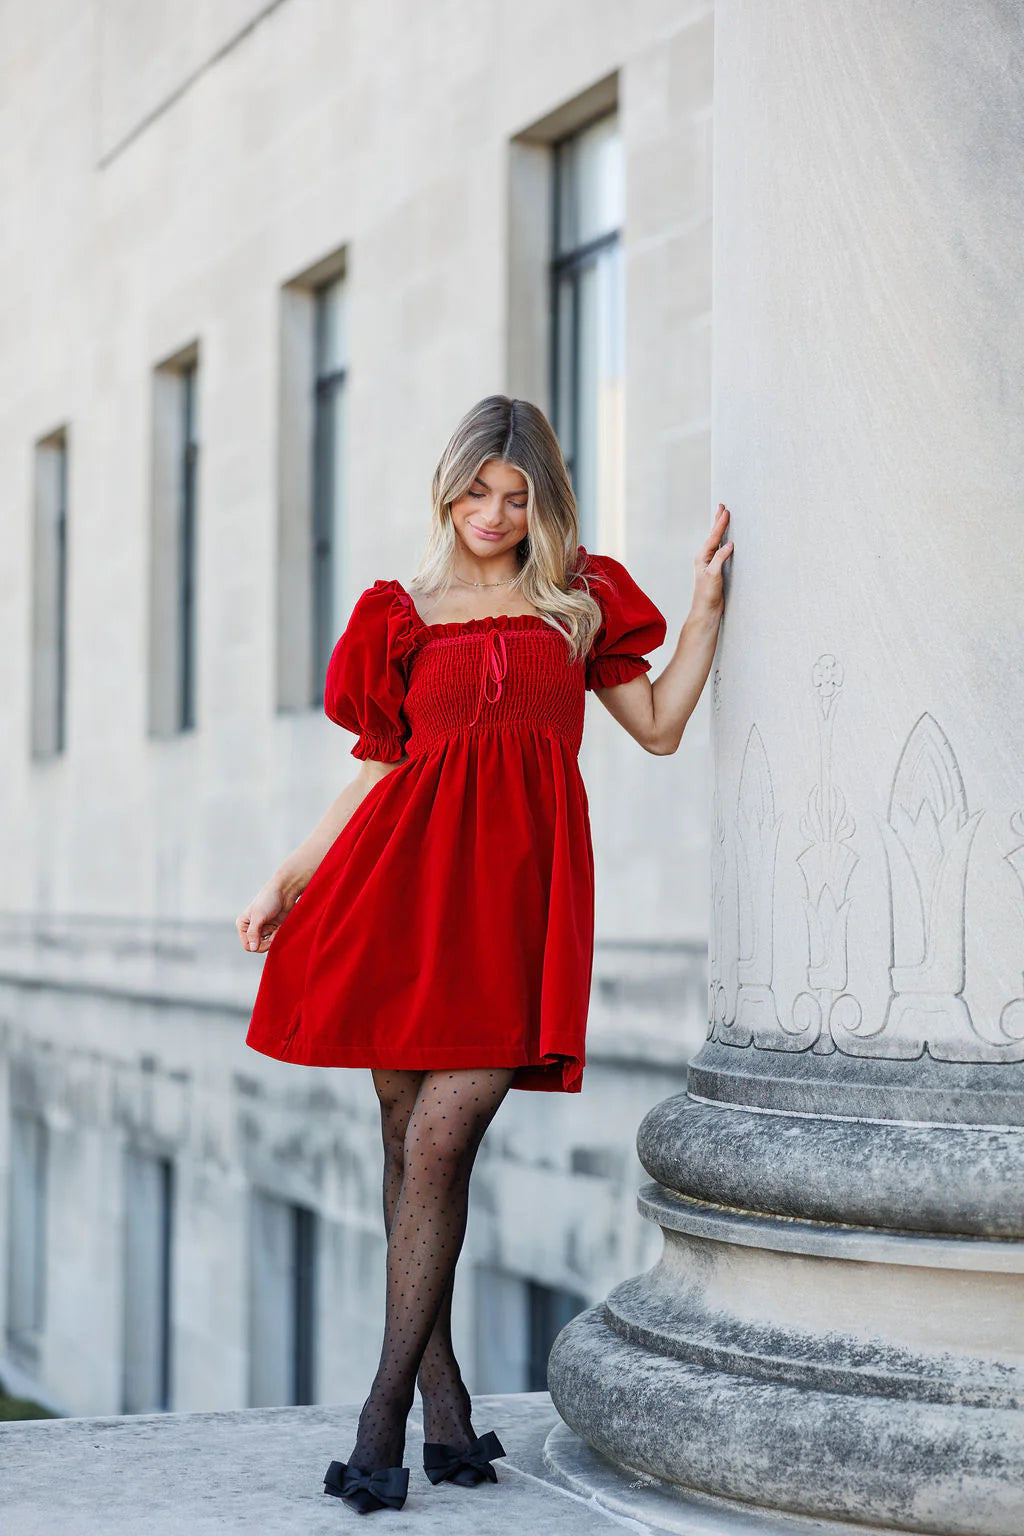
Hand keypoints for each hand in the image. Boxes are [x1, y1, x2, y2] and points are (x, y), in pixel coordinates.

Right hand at [236, 880, 291, 952]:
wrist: (285, 891)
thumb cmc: (269, 900)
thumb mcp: (258, 917)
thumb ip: (253, 933)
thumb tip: (252, 948)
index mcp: (243, 924)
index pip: (247, 945)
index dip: (257, 945)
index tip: (266, 937)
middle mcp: (252, 928)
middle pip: (257, 947)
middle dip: (267, 942)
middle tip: (273, 933)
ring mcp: (263, 929)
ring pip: (267, 945)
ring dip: (273, 939)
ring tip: (277, 928)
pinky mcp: (274, 928)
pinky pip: (275, 940)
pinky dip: (278, 935)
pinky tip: (280, 927)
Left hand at [691, 503, 732, 619]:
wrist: (706, 610)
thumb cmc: (707, 594)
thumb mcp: (714, 574)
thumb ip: (720, 558)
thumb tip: (729, 544)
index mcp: (702, 557)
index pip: (714, 537)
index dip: (720, 524)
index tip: (726, 511)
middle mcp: (705, 558)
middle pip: (713, 536)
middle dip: (718, 521)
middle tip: (722, 506)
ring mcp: (710, 563)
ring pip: (716, 542)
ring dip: (721, 529)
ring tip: (723, 517)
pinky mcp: (716, 570)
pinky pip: (721, 551)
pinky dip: (724, 542)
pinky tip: (727, 540)